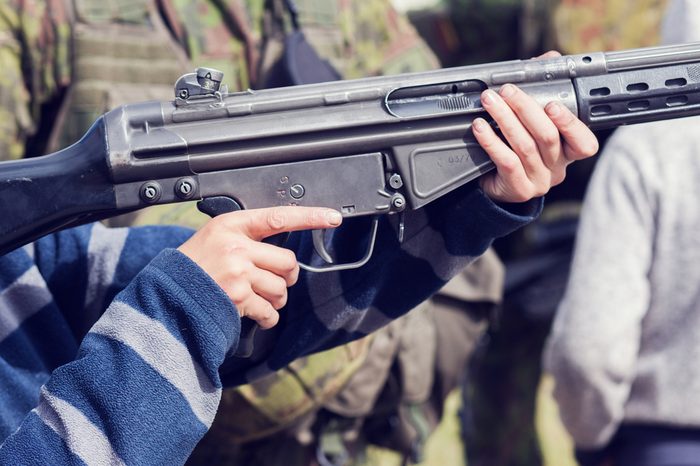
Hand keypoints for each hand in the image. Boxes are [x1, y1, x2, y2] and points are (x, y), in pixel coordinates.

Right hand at [178, 206, 341, 328]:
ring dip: (276, 299)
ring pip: (281, 288)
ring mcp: (237, 272)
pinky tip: (255, 314)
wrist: (167, 295)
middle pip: (287, 262)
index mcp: (232, 226)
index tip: (333, 217)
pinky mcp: (237, 298)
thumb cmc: (193, 267)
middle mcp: (236, 246)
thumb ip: (247, 239)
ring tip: (258, 298)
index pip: (279, 217)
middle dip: (287, 277)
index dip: (310, 217)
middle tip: (275, 281)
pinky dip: (267, 317)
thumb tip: (283, 256)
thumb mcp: (215, 238)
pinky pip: (270, 311)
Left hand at [474, 51, 598, 202]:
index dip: (570, 124)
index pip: (584, 143)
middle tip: (507, 90)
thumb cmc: (516, 147)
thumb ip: (542, 90)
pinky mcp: (518, 189)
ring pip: (524, 146)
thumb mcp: (531, 121)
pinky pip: (506, 162)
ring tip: (489, 102)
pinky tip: (479, 127)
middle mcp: (557, 168)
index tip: (552, 104)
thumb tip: (551, 58)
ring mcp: (538, 181)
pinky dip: (491, 141)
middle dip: (526, 109)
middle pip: (547, 137)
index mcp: (567, 151)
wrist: (494, 183)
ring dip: (504, 119)